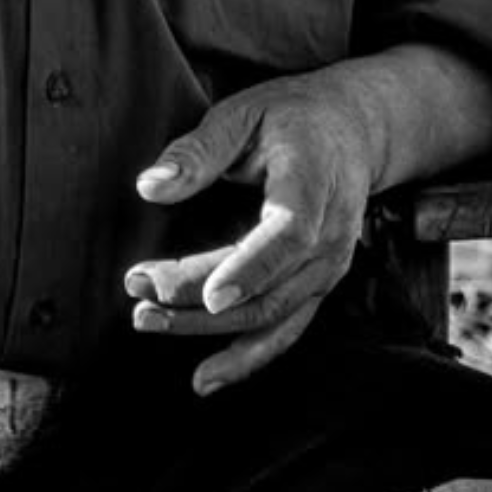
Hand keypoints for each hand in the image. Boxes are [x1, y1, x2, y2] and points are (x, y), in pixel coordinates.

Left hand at [124, 68, 388, 394]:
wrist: (352, 130)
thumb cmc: (290, 116)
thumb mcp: (243, 113)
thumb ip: (198, 151)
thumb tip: (149, 188)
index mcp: (313, 184)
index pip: (289, 235)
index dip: (251, 268)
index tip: (209, 295)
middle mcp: (330, 238)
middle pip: (269, 288)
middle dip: (199, 301)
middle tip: (138, 291)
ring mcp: (328, 270)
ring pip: (270, 317)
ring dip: (208, 331)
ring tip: (147, 320)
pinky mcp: (316, 286)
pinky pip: (283, 331)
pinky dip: (246, 358)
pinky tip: (204, 378)